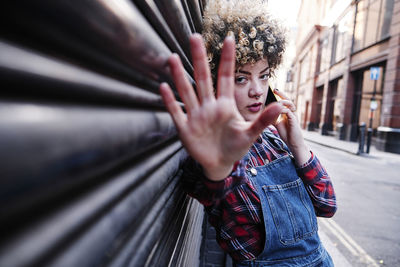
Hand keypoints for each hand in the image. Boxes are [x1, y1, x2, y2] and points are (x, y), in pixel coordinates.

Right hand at [160, 34, 282, 180]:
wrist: (220, 164)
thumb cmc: (235, 146)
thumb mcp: (251, 134)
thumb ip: (263, 120)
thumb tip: (281, 106)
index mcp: (225, 105)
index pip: (226, 77)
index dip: (227, 59)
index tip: (229, 39)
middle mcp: (209, 106)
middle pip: (203, 79)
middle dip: (199, 59)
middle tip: (195, 37)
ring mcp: (196, 116)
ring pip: (187, 92)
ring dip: (180, 77)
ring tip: (173, 58)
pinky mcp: (185, 129)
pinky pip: (176, 112)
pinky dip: (170, 101)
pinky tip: (164, 87)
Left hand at [273, 89, 310, 165]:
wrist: (293, 144)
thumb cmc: (287, 134)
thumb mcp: (277, 124)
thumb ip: (272, 118)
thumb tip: (264, 113)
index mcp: (288, 113)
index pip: (284, 102)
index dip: (279, 96)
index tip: (273, 90)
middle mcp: (292, 113)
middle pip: (288, 100)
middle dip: (282, 94)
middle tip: (275, 89)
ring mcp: (294, 116)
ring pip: (290, 104)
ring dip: (283, 101)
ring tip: (277, 101)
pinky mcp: (294, 120)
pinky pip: (289, 112)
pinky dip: (283, 110)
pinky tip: (277, 111)